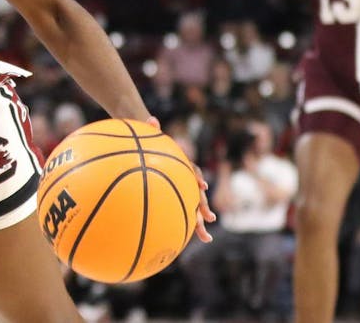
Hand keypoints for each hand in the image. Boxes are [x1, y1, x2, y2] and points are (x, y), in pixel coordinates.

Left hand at [146, 117, 213, 243]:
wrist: (150, 145)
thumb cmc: (150, 140)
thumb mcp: (149, 133)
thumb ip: (151, 128)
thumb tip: (150, 118)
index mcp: (182, 165)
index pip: (193, 171)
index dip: (197, 178)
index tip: (202, 188)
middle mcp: (185, 178)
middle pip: (197, 195)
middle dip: (204, 208)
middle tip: (209, 221)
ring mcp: (181, 189)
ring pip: (192, 208)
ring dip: (199, 223)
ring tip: (206, 239)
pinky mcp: (174, 197)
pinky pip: (178, 212)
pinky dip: (182, 225)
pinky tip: (181, 241)